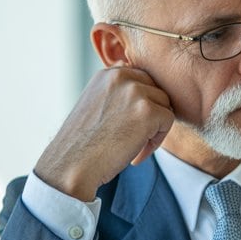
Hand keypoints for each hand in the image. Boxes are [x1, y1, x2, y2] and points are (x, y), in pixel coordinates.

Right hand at [34, 65, 174, 201]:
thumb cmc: (85, 142)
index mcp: (108, 74)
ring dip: (155, 128)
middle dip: (151, 115)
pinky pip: (168, 121)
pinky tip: (136, 153)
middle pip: (157, 91)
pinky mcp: (148, 110)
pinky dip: (157, 140)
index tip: (126, 125)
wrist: (72, 165)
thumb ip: (117, 91)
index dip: (141, 105)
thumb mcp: (96, 104)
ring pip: (165, 105)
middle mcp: (120, 76)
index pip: (143, 80)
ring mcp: (135, 92)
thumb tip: (139, 81)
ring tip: (133, 146)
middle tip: (133, 138)